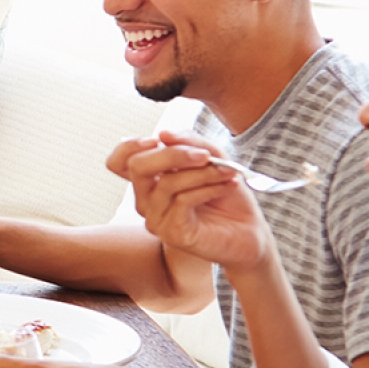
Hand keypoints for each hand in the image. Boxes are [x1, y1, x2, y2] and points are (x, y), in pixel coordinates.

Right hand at [113, 131, 271, 271]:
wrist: (249, 232)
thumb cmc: (227, 197)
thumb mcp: (212, 158)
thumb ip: (189, 143)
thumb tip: (163, 134)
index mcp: (150, 180)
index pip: (118, 163)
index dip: (129, 146)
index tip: (159, 139)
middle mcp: (146, 200)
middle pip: (137, 167)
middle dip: (173, 154)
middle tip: (204, 155)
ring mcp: (156, 218)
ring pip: (166, 183)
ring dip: (202, 172)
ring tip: (227, 171)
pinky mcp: (171, 233)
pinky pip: (183, 200)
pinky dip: (208, 188)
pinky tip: (226, 187)